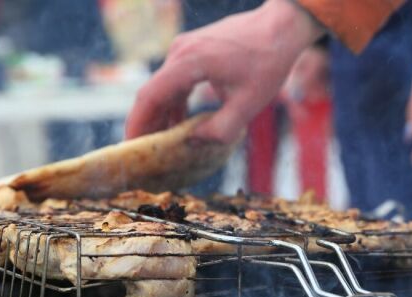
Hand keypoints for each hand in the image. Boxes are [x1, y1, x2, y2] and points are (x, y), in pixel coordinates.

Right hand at [125, 0, 323, 143]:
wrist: (280, 26)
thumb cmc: (268, 63)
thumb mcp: (248, 105)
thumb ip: (220, 130)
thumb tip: (192, 143)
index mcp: (189, 63)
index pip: (150, 97)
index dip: (137, 125)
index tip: (131, 149)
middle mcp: (179, 52)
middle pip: (152, 94)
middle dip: (146, 126)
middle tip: (144, 155)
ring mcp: (184, 48)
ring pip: (162, 88)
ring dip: (161, 116)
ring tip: (162, 146)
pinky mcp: (192, 50)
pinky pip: (174, 81)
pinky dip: (174, 103)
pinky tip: (180, 125)